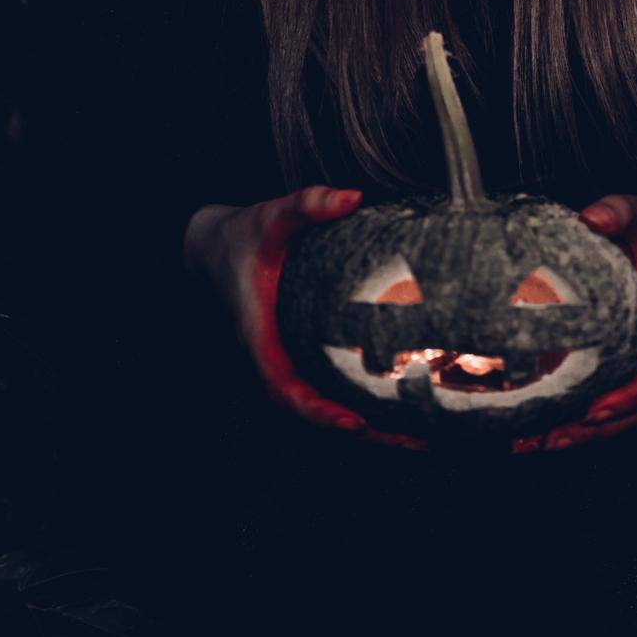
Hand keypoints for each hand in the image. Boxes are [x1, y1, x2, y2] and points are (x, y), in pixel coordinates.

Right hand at [183, 186, 424, 448]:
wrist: (215, 246)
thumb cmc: (243, 234)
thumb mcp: (271, 214)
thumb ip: (307, 203)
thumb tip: (353, 196)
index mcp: (259, 335)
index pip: (284, 388)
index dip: (318, 411)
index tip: (355, 422)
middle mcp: (271, 357)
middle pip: (314, 411)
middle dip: (363, 431)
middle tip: (416, 441)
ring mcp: (284, 360)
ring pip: (323, 406)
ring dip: (369, 427)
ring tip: (422, 437)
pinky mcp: (298, 355)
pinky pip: (328, 388)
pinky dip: (360, 403)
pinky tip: (401, 408)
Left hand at [512, 194, 636, 453]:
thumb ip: (619, 211)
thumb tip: (592, 217)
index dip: (633, 395)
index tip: (597, 408)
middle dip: (596, 428)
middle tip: (551, 438)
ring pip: (619, 415)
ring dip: (579, 435)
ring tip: (533, 444)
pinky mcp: (617, 370)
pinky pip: (602, 404)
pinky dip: (572, 421)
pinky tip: (533, 430)